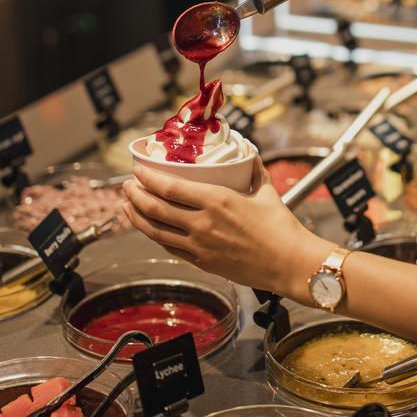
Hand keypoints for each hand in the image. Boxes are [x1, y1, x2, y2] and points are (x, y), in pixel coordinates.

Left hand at [122, 159, 333, 295]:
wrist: (289, 263)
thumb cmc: (281, 227)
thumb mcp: (265, 190)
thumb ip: (253, 169)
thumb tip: (247, 153)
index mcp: (216, 200)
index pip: (169, 187)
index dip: (147, 178)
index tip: (138, 169)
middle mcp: (202, 223)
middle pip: (155, 208)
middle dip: (134, 194)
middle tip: (127, 185)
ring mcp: (199, 246)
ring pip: (155, 231)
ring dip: (136, 217)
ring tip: (127, 206)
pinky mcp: (202, 263)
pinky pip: (169, 247)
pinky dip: (153, 236)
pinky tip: (148, 228)